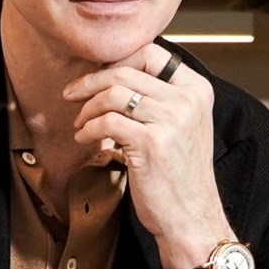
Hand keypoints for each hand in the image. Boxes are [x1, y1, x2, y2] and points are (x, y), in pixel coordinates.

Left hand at [67, 49, 233, 268]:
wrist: (191, 216)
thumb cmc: (181, 176)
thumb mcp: (183, 126)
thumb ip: (161, 98)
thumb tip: (116, 74)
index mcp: (197, 90)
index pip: (152, 53)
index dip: (118, 60)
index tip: (98, 75)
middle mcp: (187, 100)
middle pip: (126, 71)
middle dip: (90, 81)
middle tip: (72, 94)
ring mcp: (171, 120)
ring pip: (112, 94)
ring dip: (87, 108)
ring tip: (81, 124)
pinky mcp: (151, 143)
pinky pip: (106, 122)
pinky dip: (89, 129)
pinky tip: (86, 140)